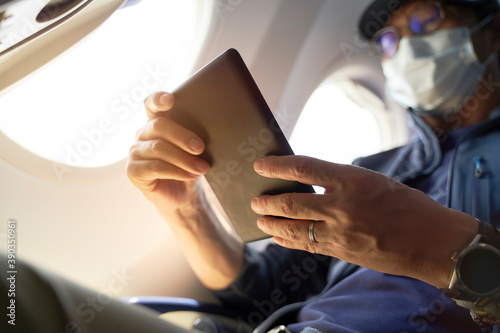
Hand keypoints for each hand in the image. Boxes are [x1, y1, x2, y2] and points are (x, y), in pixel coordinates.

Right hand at [126, 91, 209, 214]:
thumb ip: (196, 136)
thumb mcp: (196, 149)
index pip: (152, 104)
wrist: (184, 197)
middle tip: (200, 148)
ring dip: (184, 158)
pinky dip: (176, 171)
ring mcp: (135, 152)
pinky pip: (155, 167)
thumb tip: (217, 127)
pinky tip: (190, 175)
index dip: (158, 99)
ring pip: (159, 148)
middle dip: (182, 136)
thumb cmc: (190, 167)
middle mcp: (142, 134)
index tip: (170, 100)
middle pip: (159, 126)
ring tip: (202, 168)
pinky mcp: (133, 171)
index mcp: (156, 123)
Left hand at [251, 155, 477, 287]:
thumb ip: (341, 183)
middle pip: (291, 202)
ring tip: (259, 220)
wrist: (433, 241)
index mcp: (352, 180)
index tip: (260, 165)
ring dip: (272, 223)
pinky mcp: (342, 252)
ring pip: (294, 227)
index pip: (303, 168)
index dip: (277, 166)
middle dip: (267, 201)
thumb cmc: (408, 206)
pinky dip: (288, 241)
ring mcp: (340, 232)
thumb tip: (310, 184)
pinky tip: (277, 238)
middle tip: (254, 200)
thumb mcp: (374, 182)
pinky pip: (307, 246)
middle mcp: (342, 206)